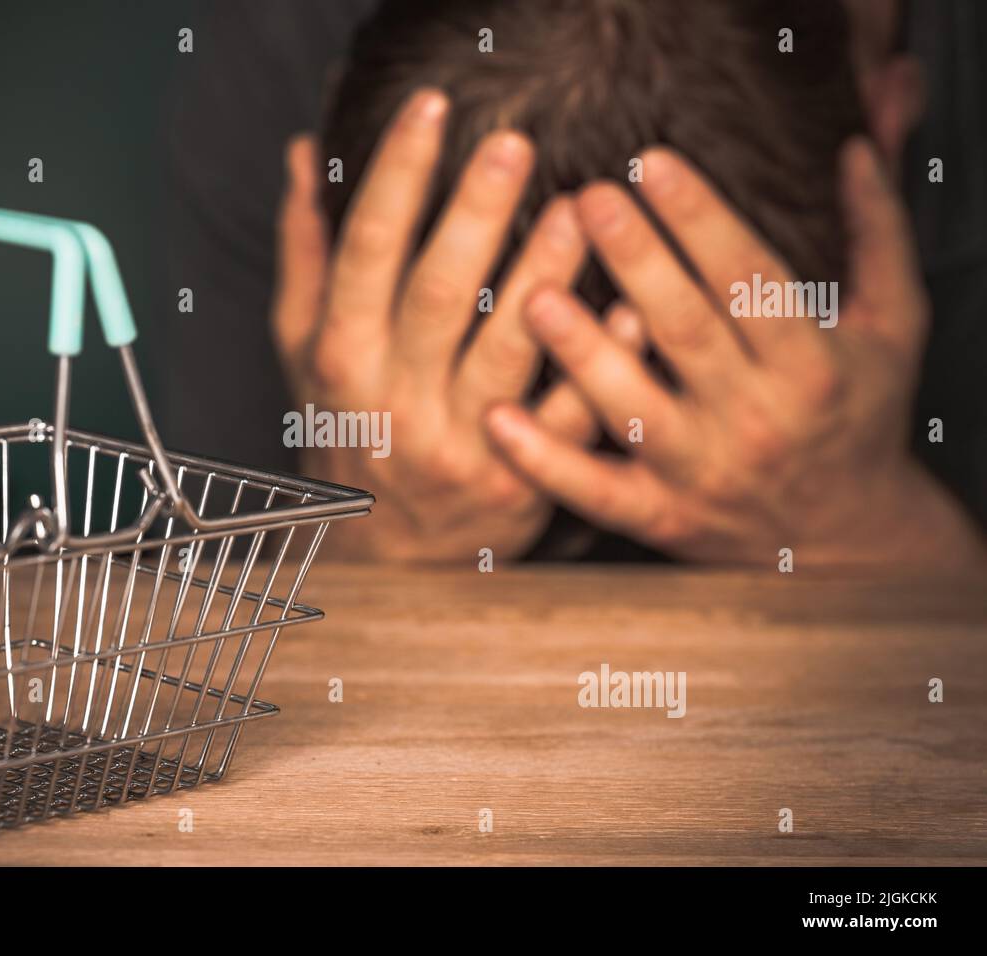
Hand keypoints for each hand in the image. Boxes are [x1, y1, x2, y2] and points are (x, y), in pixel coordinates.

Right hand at [273, 89, 634, 560]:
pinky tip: (627, 305)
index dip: (396, 176)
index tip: (428, 108)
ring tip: (580, 206)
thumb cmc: (348, 437)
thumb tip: (300, 157)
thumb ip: (308, 255)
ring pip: (507, 350)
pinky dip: (599, 360)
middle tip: (513, 143)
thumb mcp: (306, 352)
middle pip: (437, 294)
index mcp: (341, 356)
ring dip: (546, 274)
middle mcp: (393, 399)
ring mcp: (457, 442)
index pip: (365, 252)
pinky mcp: (517, 478)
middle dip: (474, 213)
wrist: (388, 557)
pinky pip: (566, 416)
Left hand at [486, 139, 985, 568]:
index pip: (751, 280)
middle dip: (635, 261)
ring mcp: (700, 473)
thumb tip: (854, 147)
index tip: (652, 161)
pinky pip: (594, 490)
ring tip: (533, 294)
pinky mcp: (659, 516)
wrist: (844, 537)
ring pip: (632, 408)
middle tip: (584, 198)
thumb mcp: (894, 326)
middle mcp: (755, 419)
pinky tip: (496, 417)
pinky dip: (543, 460)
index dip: (702, 219)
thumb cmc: (857, 412)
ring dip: (581, 352)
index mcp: (810, 365)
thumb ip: (878, 236)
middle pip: (686, 331)